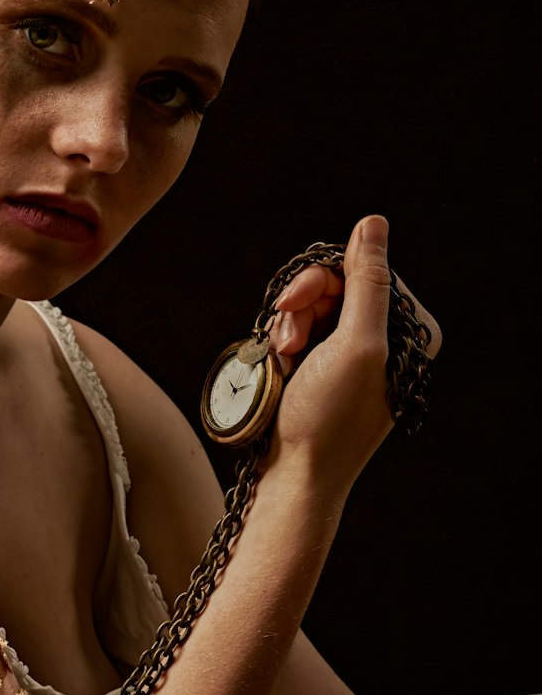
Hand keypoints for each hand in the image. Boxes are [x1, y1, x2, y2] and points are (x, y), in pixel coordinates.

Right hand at [267, 215, 439, 484]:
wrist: (295, 471)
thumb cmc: (327, 417)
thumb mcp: (354, 343)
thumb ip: (366, 283)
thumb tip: (373, 223)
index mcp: (413, 332)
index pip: (367, 269)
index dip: (324, 279)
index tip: (295, 304)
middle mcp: (389, 339)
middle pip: (337, 284)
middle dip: (303, 306)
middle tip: (287, 339)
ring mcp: (355, 352)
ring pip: (313, 304)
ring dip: (290, 324)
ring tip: (284, 357)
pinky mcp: (327, 364)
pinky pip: (301, 327)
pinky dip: (284, 339)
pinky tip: (281, 362)